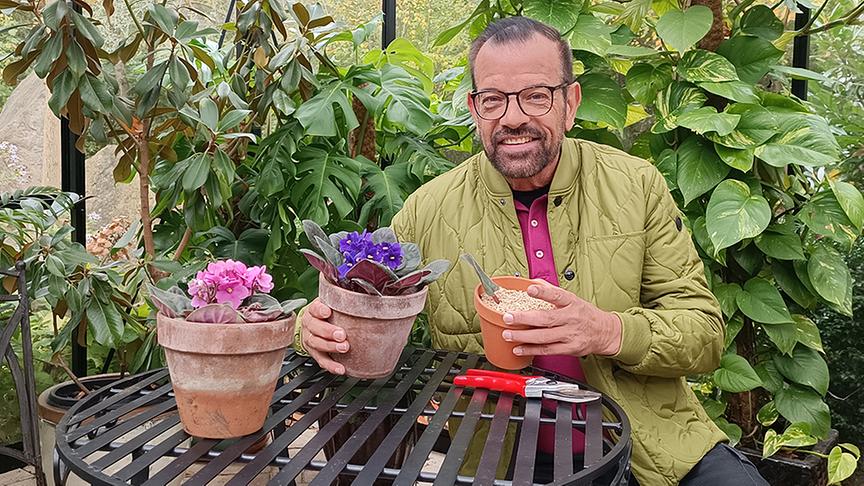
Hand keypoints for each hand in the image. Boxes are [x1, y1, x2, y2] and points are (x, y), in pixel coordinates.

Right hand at [300, 299, 348, 373]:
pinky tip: (340, 368)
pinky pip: (321, 360)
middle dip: (328, 331)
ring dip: (330, 347)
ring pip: (317, 344)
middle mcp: (310, 325)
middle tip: (341, 334)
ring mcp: (311, 339)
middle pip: (315, 327)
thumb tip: (364, 296)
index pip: (314, 308)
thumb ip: (342, 300)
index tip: (328, 312)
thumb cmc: (326, 313)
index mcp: (313, 311)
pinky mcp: (314, 353)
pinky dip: (331, 365)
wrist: (312, 326)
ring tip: (343, 348)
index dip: (320, 310)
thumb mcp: (331, 303)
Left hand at [500, 282, 621, 357]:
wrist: (605, 332)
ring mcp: (570, 334)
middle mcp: (571, 318)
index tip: (530, 289)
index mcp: (571, 302)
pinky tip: (519, 349)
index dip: (543, 292)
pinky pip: (548, 350)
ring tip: (508, 335)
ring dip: (524, 337)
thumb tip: (534, 282)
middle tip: (508, 317)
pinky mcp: (569, 348)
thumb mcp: (573, 298)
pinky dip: (532, 350)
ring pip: (544, 337)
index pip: (557, 295)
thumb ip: (552, 291)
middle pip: (546, 319)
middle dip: (524, 319)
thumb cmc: (586, 314)